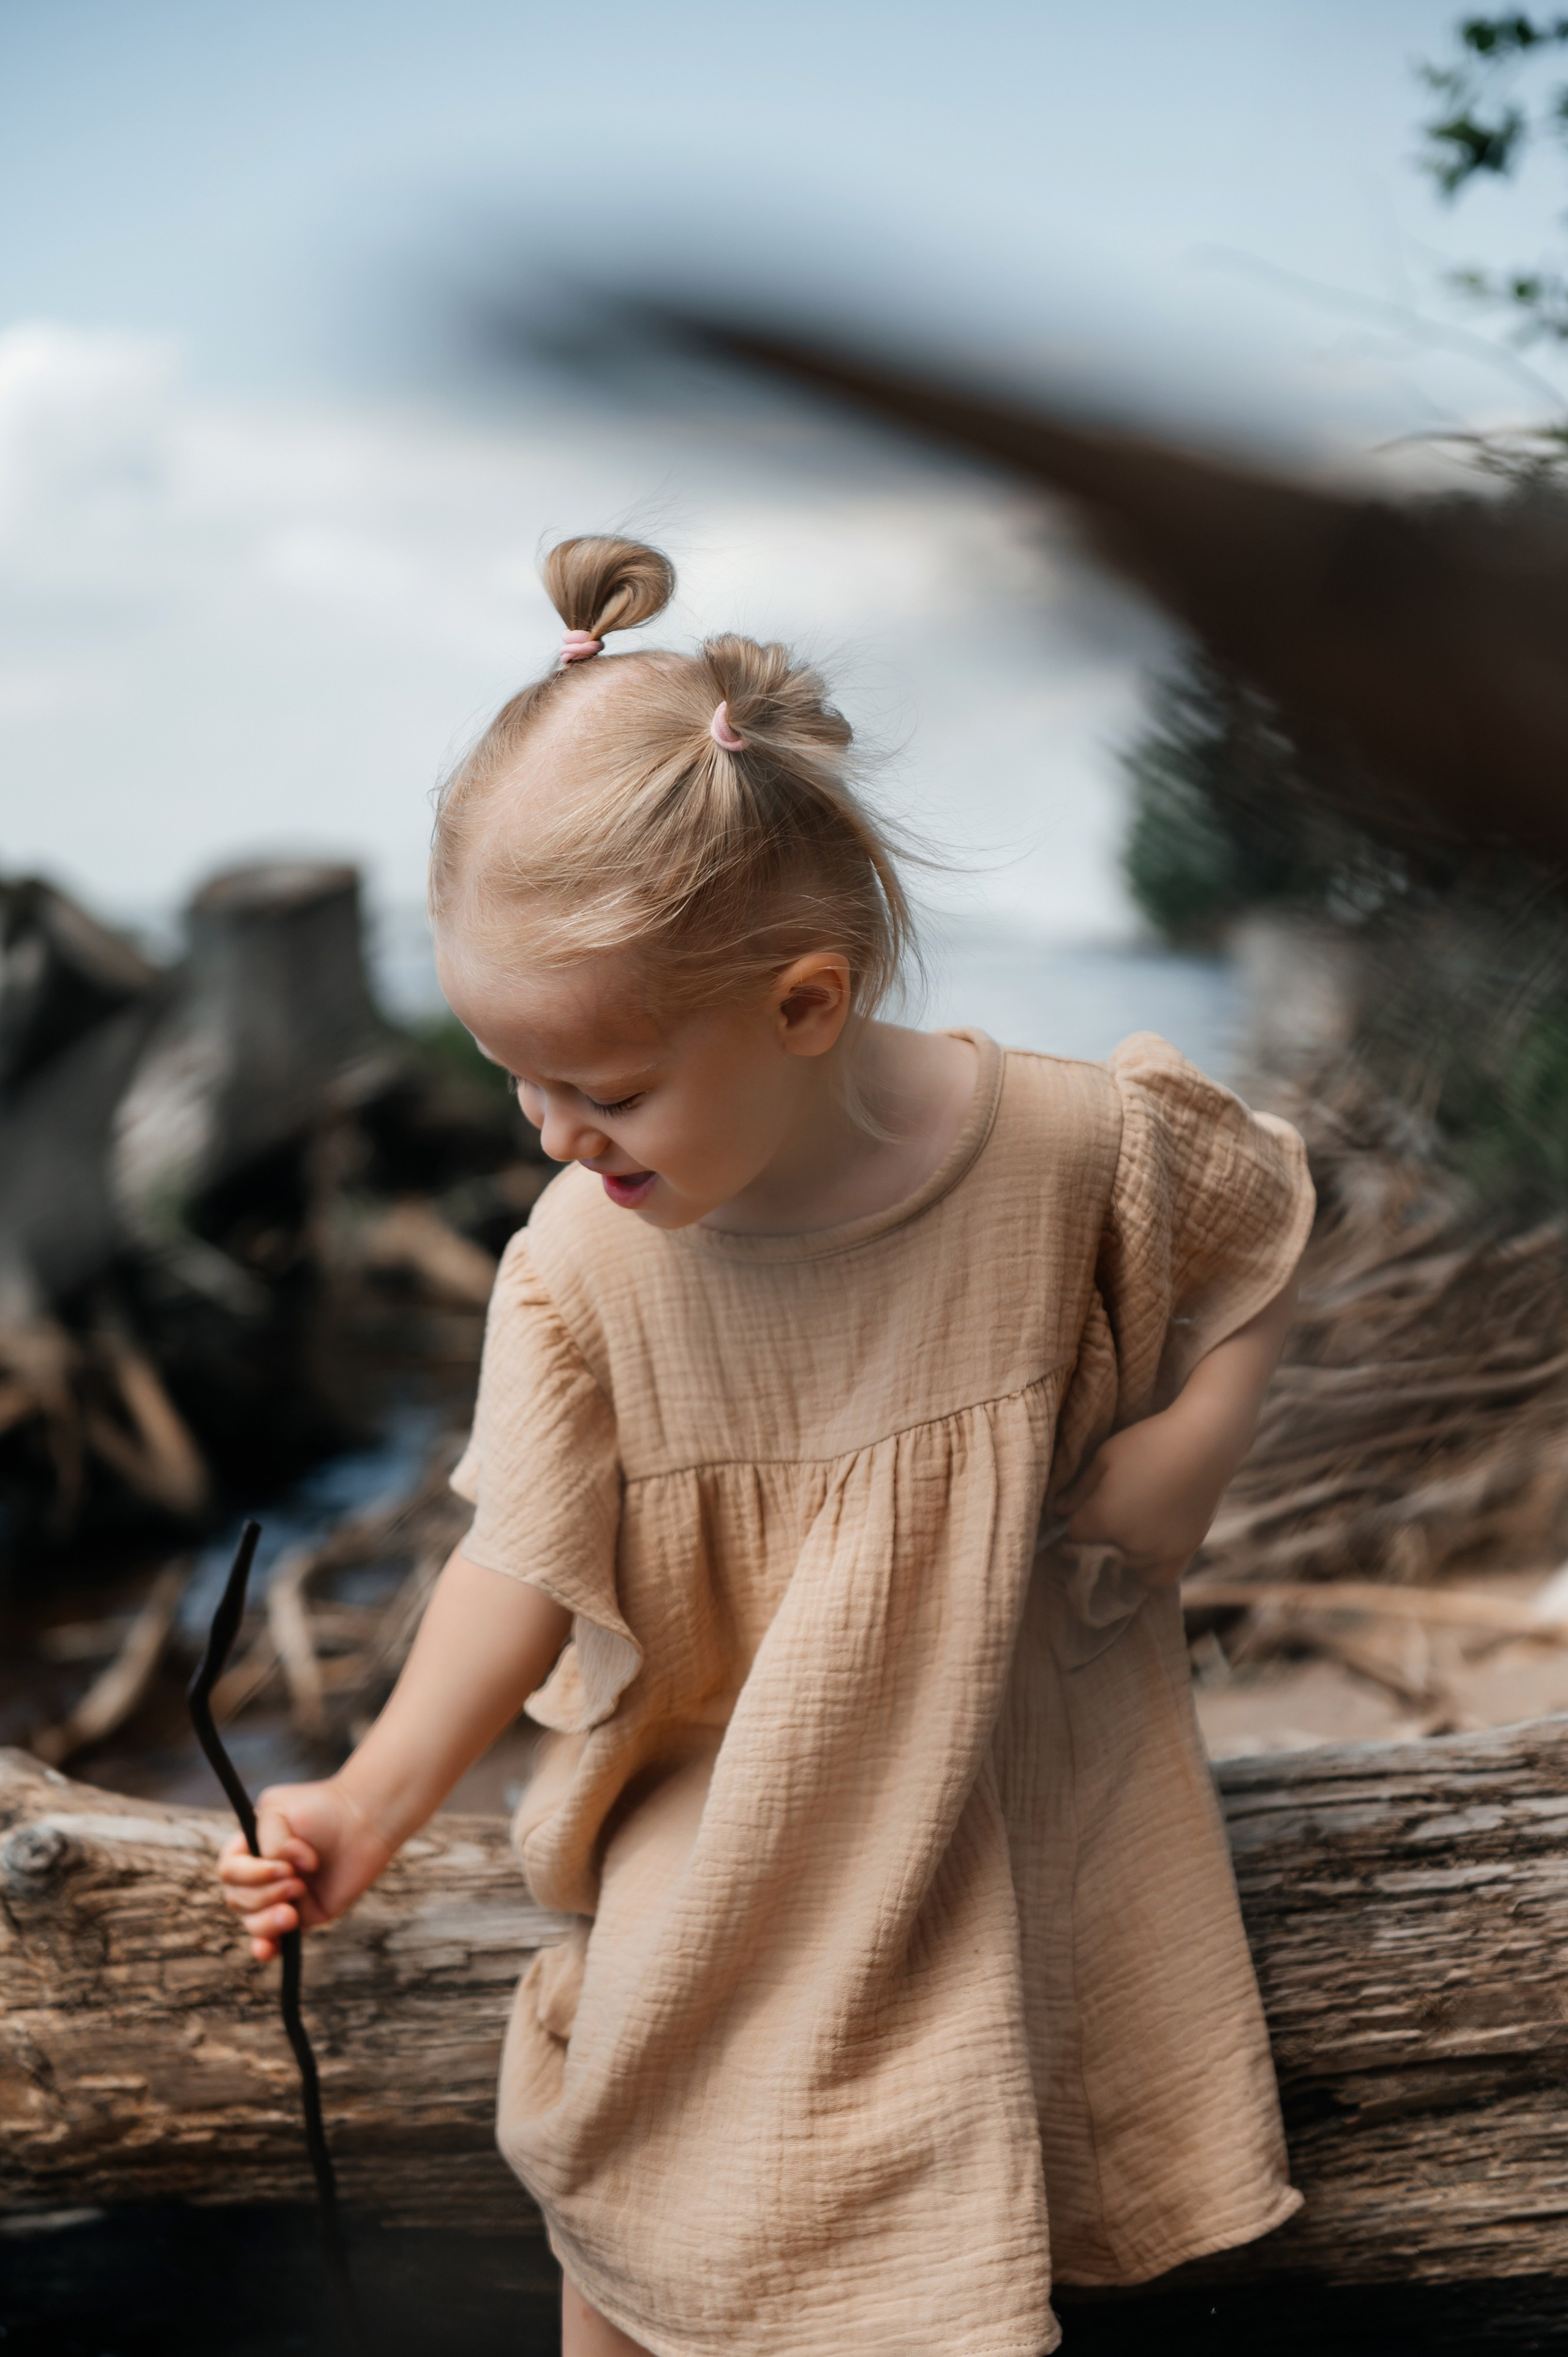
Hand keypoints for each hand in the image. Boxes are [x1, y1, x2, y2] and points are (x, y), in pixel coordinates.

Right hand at [217, 1777, 395, 1963]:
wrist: (364, 1818)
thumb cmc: (322, 1807)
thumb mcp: (278, 1810)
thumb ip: (270, 1844)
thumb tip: (289, 1875)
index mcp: (249, 1848)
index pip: (229, 1871)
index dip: (251, 1874)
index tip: (285, 1867)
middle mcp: (260, 1874)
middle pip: (237, 1899)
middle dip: (265, 1894)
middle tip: (298, 1882)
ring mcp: (279, 1896)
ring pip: (252, 1922)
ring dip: (268, 1919)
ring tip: (296, 1906)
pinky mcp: (302, 1914)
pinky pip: (275, 1940)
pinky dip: (267, 1947)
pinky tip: (268, 1949)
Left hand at [1058, 1410, 1225, 1588]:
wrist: (1206, 1443)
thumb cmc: (1150, 1442)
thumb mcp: (1105, 1457)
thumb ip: (1080, 1489)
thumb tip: (1057, 1511)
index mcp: (1105, 1518)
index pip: (1075, 1534)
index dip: (1073, 1522)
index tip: (1077, 1512)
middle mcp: (1131, 1542)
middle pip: (1101, 1552)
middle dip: (1099, 1536)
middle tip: (1109, 1512)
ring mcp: (1161, 1550)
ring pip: (1128, 1566)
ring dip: (1123, 1552)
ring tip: (1131, 1525)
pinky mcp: (1185, 1551)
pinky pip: (1159, 1577)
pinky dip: (1148, 1568)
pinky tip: (1148, 1547)